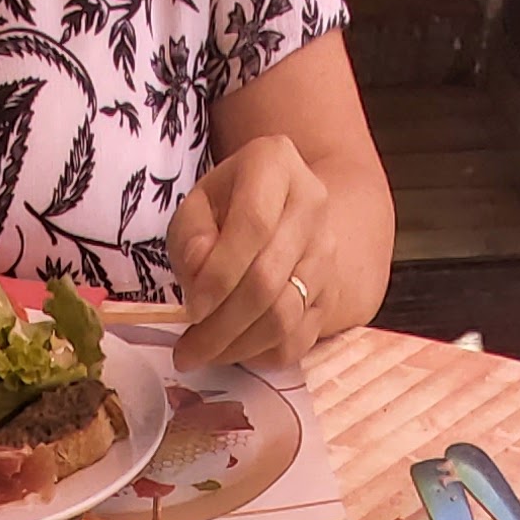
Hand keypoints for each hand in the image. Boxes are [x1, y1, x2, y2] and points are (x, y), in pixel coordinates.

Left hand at [168, 135, 331, 369]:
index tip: (191, 308)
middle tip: (187, 350)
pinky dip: (261, 355)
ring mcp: (327, 251)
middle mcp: (312, 203)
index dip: (220, 274)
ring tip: (204, 354)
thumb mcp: (198, 205)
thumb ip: (191, 237)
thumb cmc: (229, 206)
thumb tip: (201, 277)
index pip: (254, 225)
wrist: (286, 209)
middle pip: (268, 280)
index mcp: (274, 165)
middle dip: (221, 326)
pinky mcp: (332, 292)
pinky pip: (297, 339)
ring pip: (285, 317)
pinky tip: (234, 351)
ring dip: (238, 346)